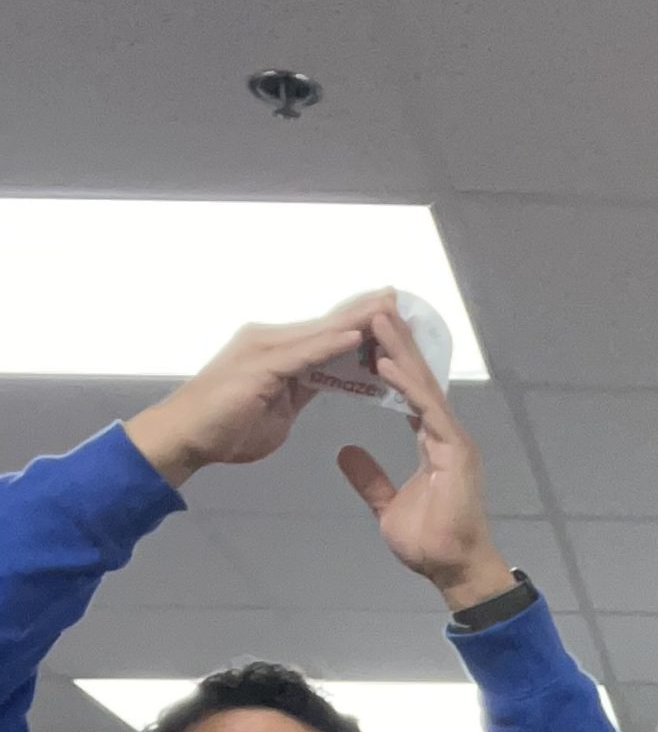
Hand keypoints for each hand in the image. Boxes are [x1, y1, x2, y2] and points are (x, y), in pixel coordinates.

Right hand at [124, 295, 390, 485]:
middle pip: (327, 323)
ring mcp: (264, 348)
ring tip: (389, 306)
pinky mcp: (260, 366)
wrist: (185, 437)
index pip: (326, 332)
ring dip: (356, 319)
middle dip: (364, 310)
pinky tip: (356, 336)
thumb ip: (302, 388)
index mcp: (277, 350)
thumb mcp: (279, 409)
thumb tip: (325, 378)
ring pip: (320, 331)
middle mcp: (271, 339)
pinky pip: (304, 354)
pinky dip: (330, 344)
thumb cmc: (226, 429)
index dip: (358, 321)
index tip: (390, 312)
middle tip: (398, 294)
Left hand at [337, 308, 515, 609]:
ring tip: (377, 318)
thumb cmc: (429, 543)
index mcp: (432, 441)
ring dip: (399, 351)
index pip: (408, 391)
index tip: (367, 332)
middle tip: (374, 304)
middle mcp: (445, 434)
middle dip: (394, 341)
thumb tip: (345, 454)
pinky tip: (387, 364)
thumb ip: (370, 477)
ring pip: (423, 386)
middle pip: (417, 378)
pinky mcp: (455, 453)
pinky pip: (427, 412)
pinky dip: (408, 387)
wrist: (452, 569)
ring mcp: (453, 441)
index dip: (388, 360)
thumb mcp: (387, 504)